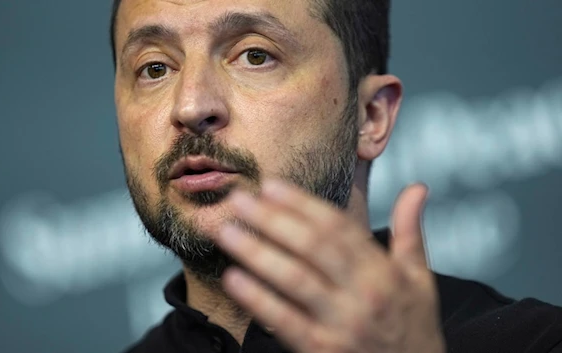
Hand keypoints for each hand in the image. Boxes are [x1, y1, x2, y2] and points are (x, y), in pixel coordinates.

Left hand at [215, 180, 444, 352]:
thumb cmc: (412, 325)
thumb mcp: (420, 279)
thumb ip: (410, 232)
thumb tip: (417, 188)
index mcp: (383, 271)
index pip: (337, 228)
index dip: (302, 204)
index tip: (270, 186)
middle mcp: (363, 293)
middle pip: (311, 246)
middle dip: (271, 219)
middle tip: (238, 199)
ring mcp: (341, 323)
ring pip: (294, 278)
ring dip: (256, 252)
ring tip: (225, 231)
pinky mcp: (321, 350)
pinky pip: (284, 320)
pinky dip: (257, 299)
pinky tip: (233, 278)